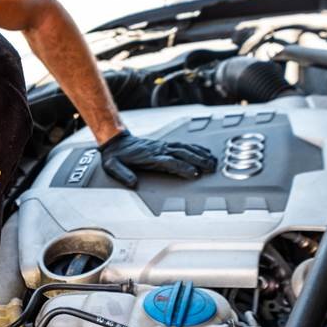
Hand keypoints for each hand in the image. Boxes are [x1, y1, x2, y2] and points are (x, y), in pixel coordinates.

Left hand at [100, 130, 217, 187]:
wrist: (115, 142)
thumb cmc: (115, 156)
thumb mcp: (113, 167)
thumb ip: (123, 175)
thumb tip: (133, 184)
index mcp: (148, 156)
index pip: (169, 162)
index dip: (182, 167)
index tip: (194, 173)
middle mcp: (158, 150)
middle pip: (182, 154)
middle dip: (198, 160)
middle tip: (211, 168)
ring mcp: (162, 146)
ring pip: (185, 148)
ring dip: (200, 154)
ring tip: (213, 161)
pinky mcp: (164, 144)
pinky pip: (182, 145)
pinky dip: (195, 148)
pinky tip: (204, 152)